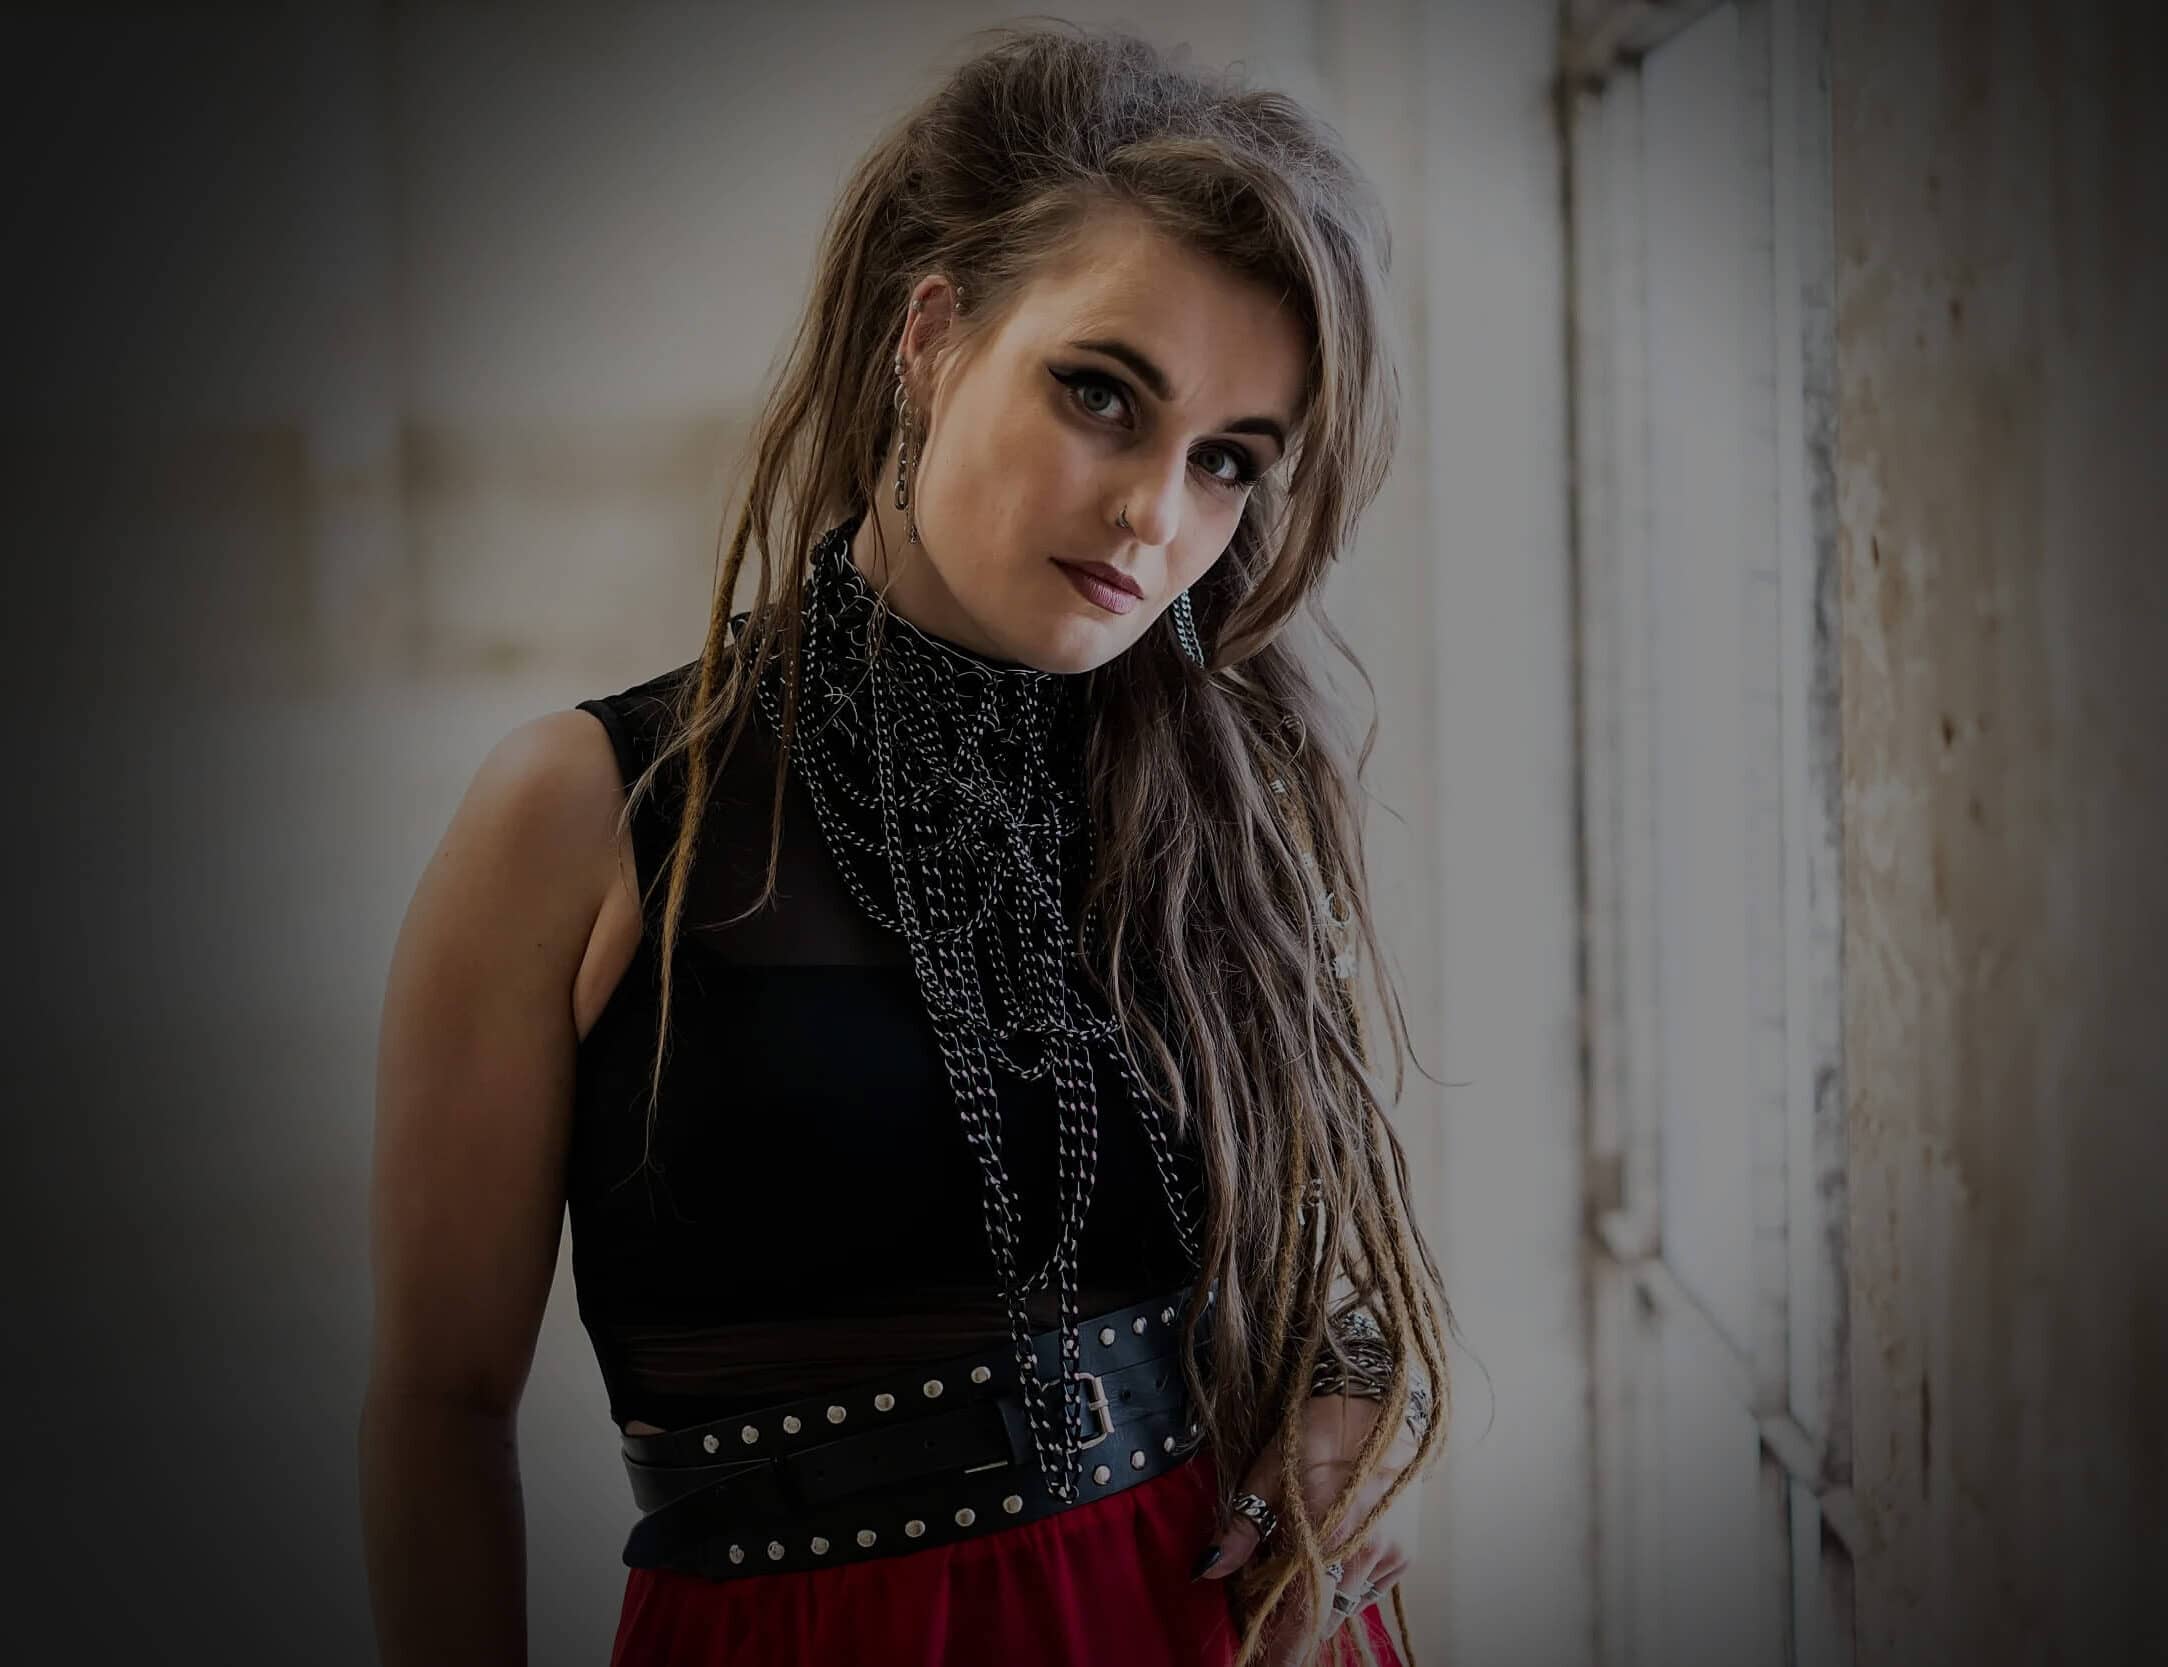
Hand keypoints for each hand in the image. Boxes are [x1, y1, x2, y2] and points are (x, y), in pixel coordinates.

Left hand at [1192, 1395, 1419, 1661]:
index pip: (1298, 1620)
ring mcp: (1385, 1558)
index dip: (1278, 1651)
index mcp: (1323, 1538)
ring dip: (1315, 1606)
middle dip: (1289, 1625)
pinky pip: (1365, 1592)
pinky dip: (1341, 1589)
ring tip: (1291, 1585)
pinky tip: (1327, 1564)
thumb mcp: (1268, 1474)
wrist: (1377, 1406)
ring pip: (1341, 1607)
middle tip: (1263, 1616)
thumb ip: (1241, 1529)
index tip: (1260, 1664)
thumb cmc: (1316, 1433)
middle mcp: (1360, 1556)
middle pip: (1318, 1619)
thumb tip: (1207, 1568)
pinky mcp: (1401, 1556)